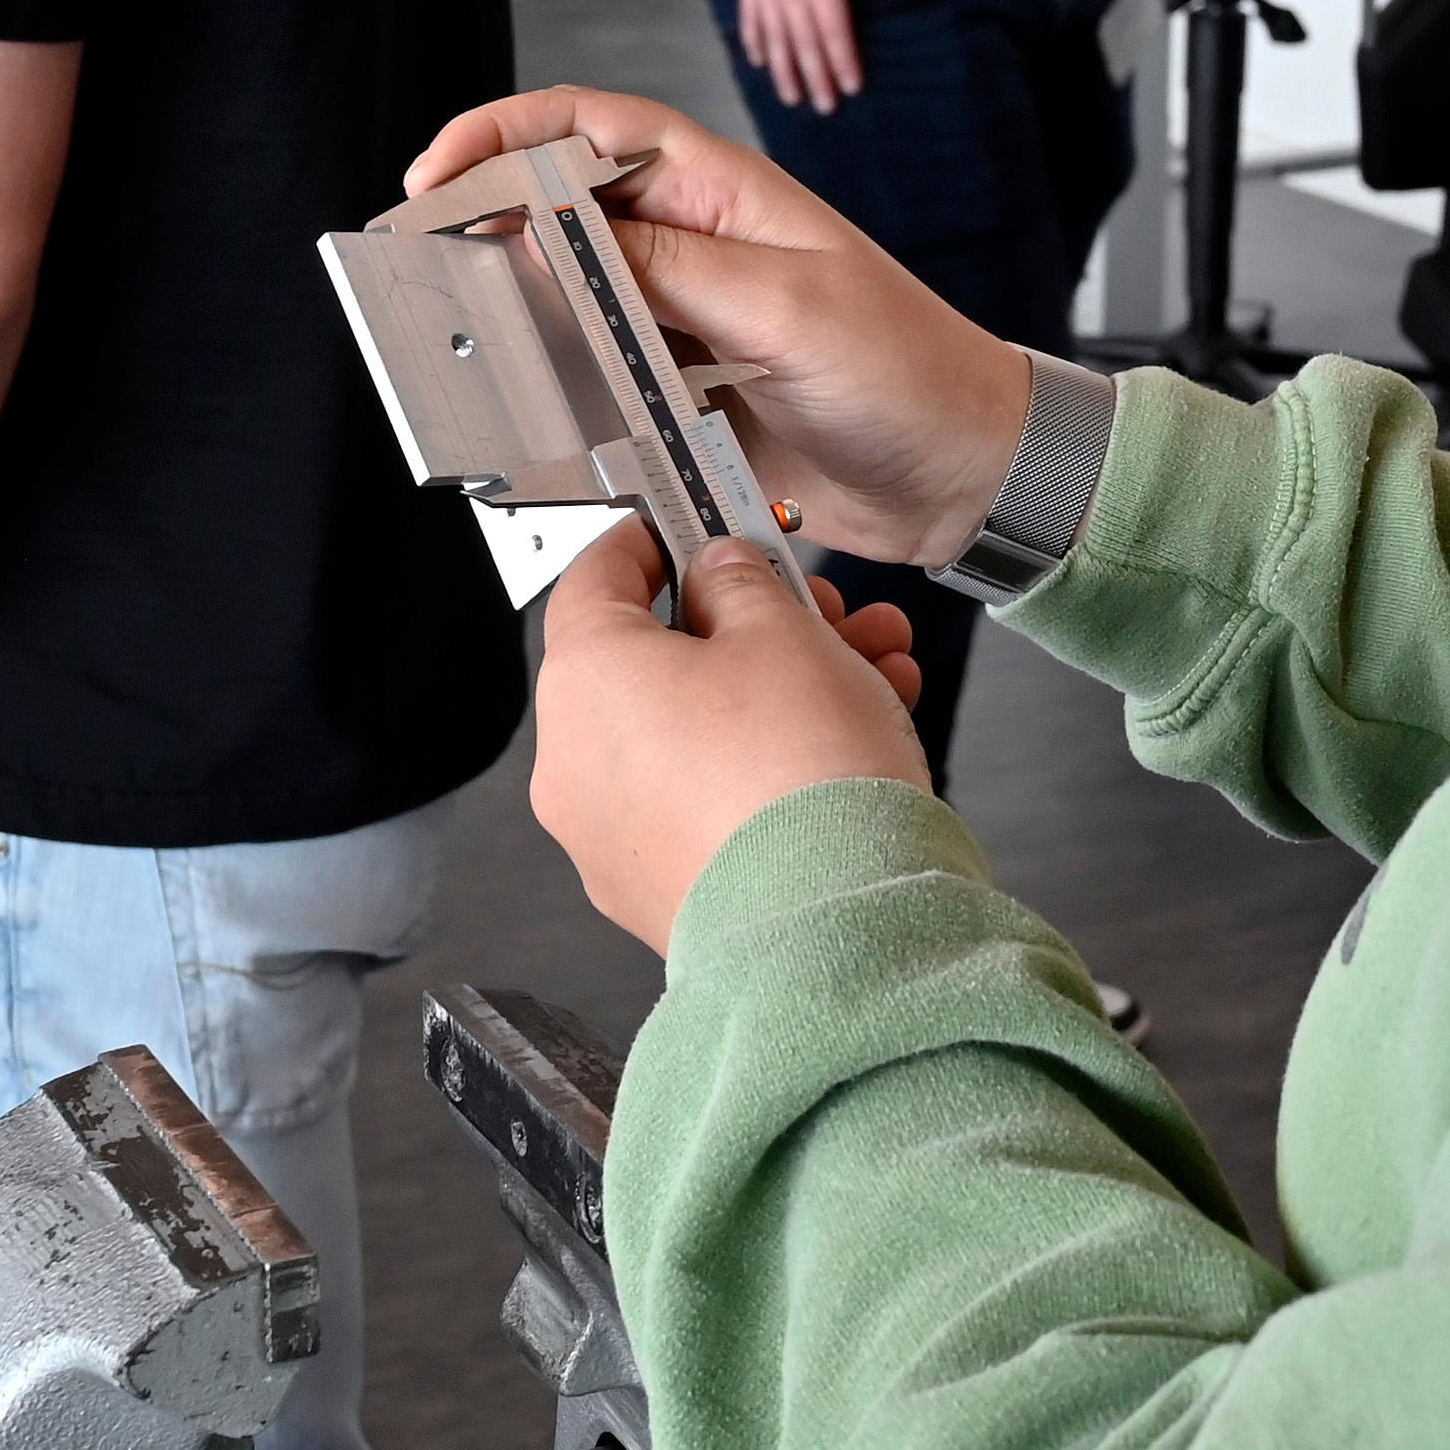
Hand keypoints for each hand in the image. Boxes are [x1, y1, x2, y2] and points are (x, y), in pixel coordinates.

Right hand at [402, 84, 1033, 562]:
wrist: (968, 474)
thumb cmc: (909, 371)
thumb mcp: (782, 308)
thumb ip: (662, 270)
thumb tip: (547, 234)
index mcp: (721, 193)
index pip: (587, 128)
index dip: (502, 137)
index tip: (435, 178)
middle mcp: (696, 247)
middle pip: (561, 212)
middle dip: (487, 228)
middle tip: (424, 268)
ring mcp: (687, 321)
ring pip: (569, 299)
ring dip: (518, 318)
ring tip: (471, 343)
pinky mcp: (687, 392)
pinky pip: (599, 378)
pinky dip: (560, 390)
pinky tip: (537, 410)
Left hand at [528, 523, 926, 947]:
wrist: (835, 927)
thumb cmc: (798, 779)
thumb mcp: (782, 631)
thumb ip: (741, 582)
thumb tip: (720, 573)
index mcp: (583, 680)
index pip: (595, 577)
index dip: (653, 538)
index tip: (696, 522)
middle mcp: (577, 763)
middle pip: (658, 660)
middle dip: (752, 624)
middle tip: (821, 608)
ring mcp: (614, 836)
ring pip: (694, 730)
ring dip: (779, 690)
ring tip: (871, 670)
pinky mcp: (662, 889)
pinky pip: (707, 797)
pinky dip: (766, 761)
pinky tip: (853, 738)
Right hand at [722, 0, 919, 109]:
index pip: (835, 30)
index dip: (844, 60)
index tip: (851, 88)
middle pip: (805, 43)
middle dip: (816, 77)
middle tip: (823, 108)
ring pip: (775, 39)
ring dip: (784, 70)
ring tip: (790, 97)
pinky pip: (749, 19)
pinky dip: (754, 42)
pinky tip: (758, 61)